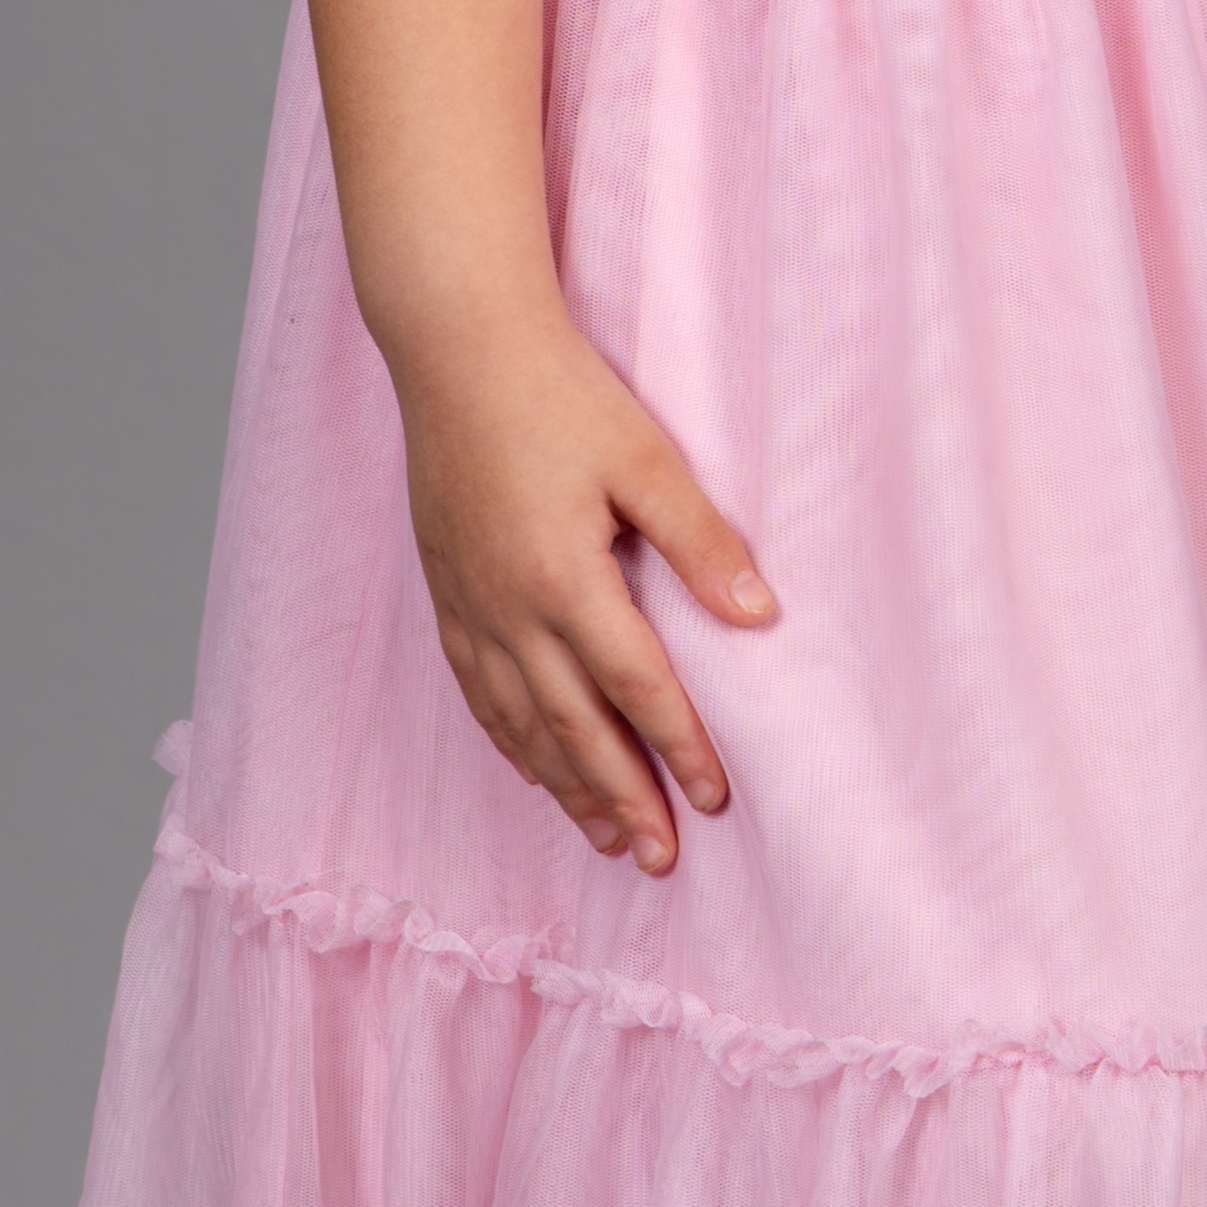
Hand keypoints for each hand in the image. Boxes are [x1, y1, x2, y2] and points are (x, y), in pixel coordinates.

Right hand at [393, 301, 776, 875]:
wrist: (456, 349)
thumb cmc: (559, 393)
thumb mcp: (646, 457)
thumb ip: (700, 540)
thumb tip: (760, 616)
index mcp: (564, 580)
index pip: (636, 687)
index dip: (678, 747)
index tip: (715, 799)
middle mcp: (508, 610)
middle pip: (573, 728)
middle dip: (621, 797)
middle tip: (661, 857)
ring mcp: (469, 606)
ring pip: (520, 722)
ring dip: (565, 786)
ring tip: (606, 836)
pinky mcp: (445, 591)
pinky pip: (477, 691)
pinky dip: (510, 740)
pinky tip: (531, 765)